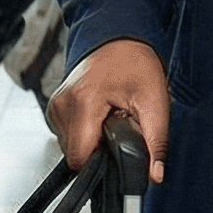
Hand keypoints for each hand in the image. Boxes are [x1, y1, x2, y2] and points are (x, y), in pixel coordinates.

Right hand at [48, 37, 169, 184]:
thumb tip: (156, 176)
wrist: (119, 36)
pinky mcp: (56, 106)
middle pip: (75, 155)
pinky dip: (85, 132)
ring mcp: (56, 104)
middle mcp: (62, 104)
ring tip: (110, 119)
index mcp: (82, 103)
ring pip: (70, 146)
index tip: (117, 150)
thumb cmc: (136, 63)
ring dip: (92, 141)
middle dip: (99, 150)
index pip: (80, 159)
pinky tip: (100, 116)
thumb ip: (156, 142)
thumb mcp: (155, 102)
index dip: (102, 163)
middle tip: (119, 128)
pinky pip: (68, 134)